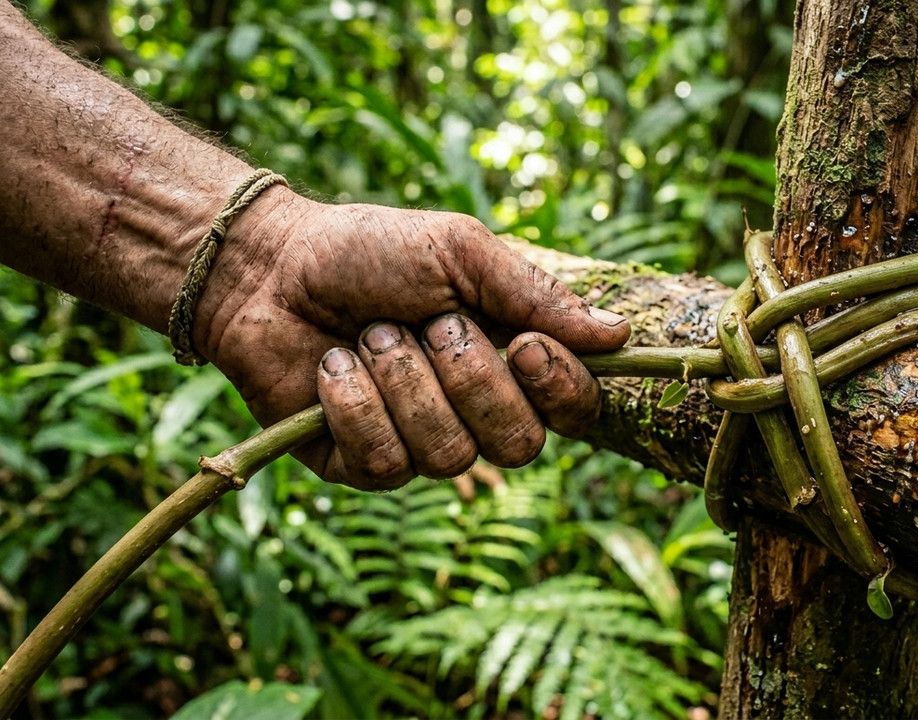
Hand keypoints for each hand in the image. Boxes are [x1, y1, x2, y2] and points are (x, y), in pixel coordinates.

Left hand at [196, 188, 629, 489]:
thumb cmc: (372, 251)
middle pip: (520, 444)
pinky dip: (357, 405)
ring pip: (450, 455)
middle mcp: (475, 411)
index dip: (559, 389)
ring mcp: (420, 444)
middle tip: (427, 324)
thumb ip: (536, 296)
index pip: (573, 409)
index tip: (524, 345)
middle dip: (469, 379)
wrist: (270, 268)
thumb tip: (620, 336)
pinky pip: (387, 464)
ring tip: (369, 336)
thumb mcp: (461, 253)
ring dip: (404, 382)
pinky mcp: (362, 466)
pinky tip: (332, 369)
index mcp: (511, 362)